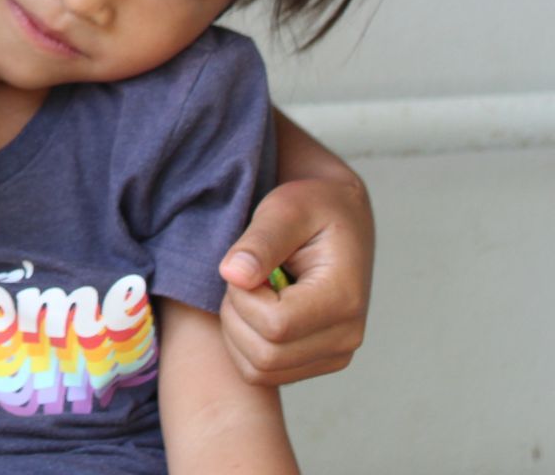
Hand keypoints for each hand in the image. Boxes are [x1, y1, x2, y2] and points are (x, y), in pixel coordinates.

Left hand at [217, 171, 372, 385]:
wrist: (339, 218)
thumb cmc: (312, 207)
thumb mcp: (285, 208)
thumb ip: (260, 241)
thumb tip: (233, 275)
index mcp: (343, 299)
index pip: (275, 326)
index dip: (243, 297)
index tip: (245, 264)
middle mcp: (346, 337)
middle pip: (265, 356)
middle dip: (235, 315)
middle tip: (244, 277)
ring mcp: (335, 355)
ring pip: (260, 370)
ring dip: (237, 331)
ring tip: (252, 290)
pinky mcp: (317, 361)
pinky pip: (262, 373)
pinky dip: (243, 344)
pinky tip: (255, 307)